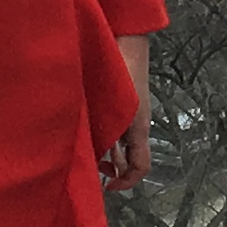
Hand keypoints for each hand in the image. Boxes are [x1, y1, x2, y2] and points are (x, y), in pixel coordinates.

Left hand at [100, 33, 152, 191]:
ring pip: (120, 143)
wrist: (125, 40)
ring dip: (106, 151)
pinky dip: (103, 134)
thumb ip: (106, 136)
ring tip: (85, 151)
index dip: (127, 183)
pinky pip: (114, 126)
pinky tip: (85, 128)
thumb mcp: (115, 111)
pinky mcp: (122, 101)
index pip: (141, 167)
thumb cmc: (122, 71)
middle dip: (112, 168)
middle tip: (92, 170)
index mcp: (139, 129)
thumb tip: (98, 161)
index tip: (108, 186)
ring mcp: (130, 112)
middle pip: (130, 157)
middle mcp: (137, 124)